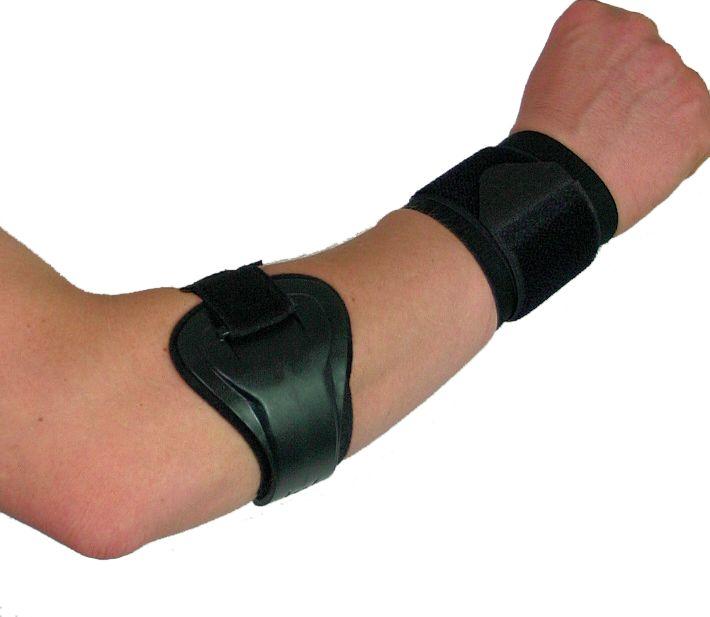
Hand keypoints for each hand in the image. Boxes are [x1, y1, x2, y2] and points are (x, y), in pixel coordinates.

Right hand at [511, 0, 709, 233]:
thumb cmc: (546, 143)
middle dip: (635, 91)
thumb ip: (585, 61)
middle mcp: (639, 34)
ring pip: (676, 92)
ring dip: (657, 117)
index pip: (615, 38)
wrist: (561, 184)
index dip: (606, 73)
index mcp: (593, 21)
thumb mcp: (545, 78)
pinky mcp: (702, 112)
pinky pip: (699, 126)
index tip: (593, 97)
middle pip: (649, 61)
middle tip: (607, 128)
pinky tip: (643, 160)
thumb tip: (609, 74)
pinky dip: (677, 146)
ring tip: (622, 149)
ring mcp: (676, 72)